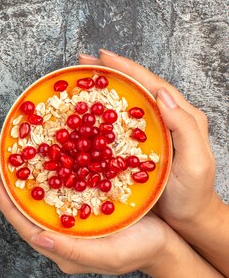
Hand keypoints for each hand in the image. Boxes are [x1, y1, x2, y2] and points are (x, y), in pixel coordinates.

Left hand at [0, 158, 172, 275]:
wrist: (168, 242)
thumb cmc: (140, 250)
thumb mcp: (107, 254)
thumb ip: (71, 249)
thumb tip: (37, 238)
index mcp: (62, 248)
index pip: (23, 225)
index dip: (6, 202)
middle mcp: (61, 234)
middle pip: (26, 209)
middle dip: (9, 185)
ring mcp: (70, 221)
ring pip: (39, 199)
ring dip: (24, 179)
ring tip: (12, 157)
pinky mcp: (81, 208)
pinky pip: (57, 191)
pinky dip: (46, 175)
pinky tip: (44, 159)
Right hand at [78, 49, 218, 225]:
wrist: (188, 220)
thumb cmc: (193, 194)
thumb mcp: (195, 162)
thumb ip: (184, 127)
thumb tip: (162, 94)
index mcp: (182, 116)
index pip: (152, 84)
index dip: (127, 68)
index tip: (103, 57)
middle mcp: (165, 118)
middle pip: (137, 86)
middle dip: (111, 70)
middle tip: (84, 60)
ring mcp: (151, 131)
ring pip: (127, 100)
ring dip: (105, 86)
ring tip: (82, 77)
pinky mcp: (137, 144)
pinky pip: (119, 121)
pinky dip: (102, 111)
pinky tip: (86, 111)